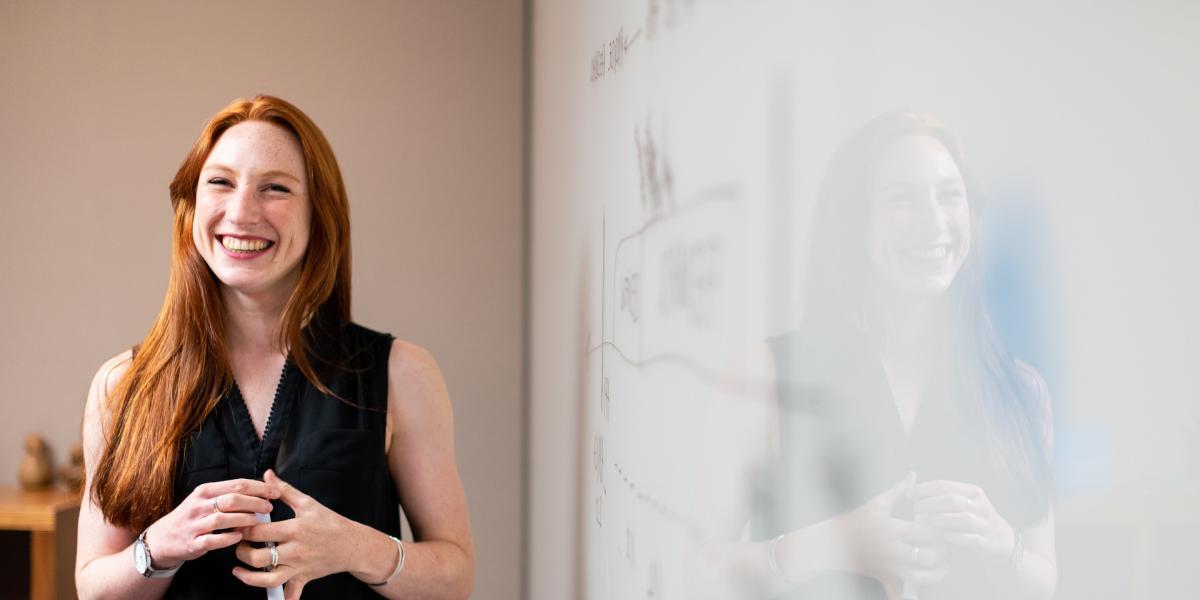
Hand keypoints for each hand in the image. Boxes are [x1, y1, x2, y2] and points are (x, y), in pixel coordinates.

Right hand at [144, 479, 279, 567]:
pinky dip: (228, 538)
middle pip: (232, 499)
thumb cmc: (193, 516)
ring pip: (223, 518)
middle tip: (269, 507)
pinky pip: (213, 540)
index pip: (237, 484)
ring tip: (258, 521)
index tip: (275, 492)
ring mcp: (194, 525)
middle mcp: (199, 505)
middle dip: (255, 502)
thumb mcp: (206, 499)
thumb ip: (229, 493)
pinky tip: (240, 536)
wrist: (163, 538)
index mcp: (205, 491)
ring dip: (244, 519)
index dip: (259, 488)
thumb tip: (261, 489)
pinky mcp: (192, 543)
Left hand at [232, 470, 360, 598]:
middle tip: (238, 545)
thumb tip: (267, 475)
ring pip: (268, 579)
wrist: (352, 544)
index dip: (243, 529)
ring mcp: (299, 567)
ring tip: (239, 569)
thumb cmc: (330, 522)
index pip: (259, 532)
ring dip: (248, 577)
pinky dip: (280, 599)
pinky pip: (290, 595)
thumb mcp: (308, 503)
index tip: (238, 525)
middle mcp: (295, 550)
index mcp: (294, 529)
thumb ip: (284, 490)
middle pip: (258, 557)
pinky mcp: (303, 578)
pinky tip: (269, 597)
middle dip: (241, 552)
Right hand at [830, 472, 948, 592]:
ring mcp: (888, 565)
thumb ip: (898, 490)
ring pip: (918, 576)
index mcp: (892, 529)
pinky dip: (905, 597)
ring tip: (942, 567)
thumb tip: (913, 476)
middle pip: (925, 555)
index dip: (940, 529)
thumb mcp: (876, 503)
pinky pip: (896, 592)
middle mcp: (892, 549)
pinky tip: (917, 594)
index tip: (945, 527)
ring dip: (934, 575)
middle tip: (945, 547)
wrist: (832, 542)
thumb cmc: (855, 521)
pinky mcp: (882, 575)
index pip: (925, 531)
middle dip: (940, 553)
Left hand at [912, 480, 1013, 567]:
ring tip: (926, 521)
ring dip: (940, 519)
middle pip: (951, 499)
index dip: (924, 489)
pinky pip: (969, 538)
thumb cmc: (976, 520)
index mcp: (973, 492)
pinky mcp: (986, 542)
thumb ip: (945, 494)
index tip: (909, 494)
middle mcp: (980, 506)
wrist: (1004, 542)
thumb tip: (913, 484)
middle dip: (930, 503)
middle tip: (915, 508)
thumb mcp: (966, 502)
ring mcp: (985, 524)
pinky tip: (941, 536)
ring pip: (962, 518)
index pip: (945, 485)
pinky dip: (954, 537)